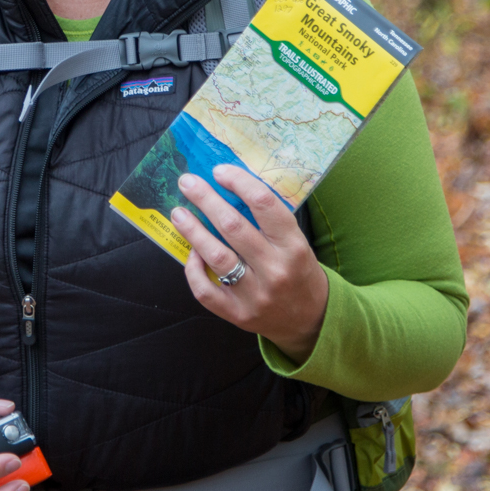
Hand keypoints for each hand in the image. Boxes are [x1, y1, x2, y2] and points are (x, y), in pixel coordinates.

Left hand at [172, 165, 329, 362]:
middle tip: (188, 182)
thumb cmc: (298, 271)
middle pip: (233, 227)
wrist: (311, 319)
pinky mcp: (238, 314)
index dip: (238, 183)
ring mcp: (255, 295)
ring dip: (193, 231)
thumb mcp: (295, 242)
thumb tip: (227, 186)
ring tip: (178, 213)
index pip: (264, 205)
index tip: (219, 171)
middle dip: (206, 200)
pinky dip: (193, 268)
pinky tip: (190, 252)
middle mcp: (275, 270)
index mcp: (293, 246)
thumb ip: (267, 220)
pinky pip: (205, 290)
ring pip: (216, 257)